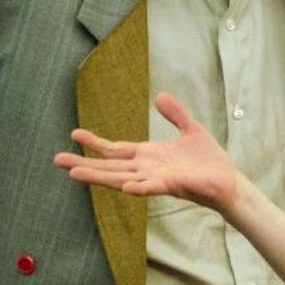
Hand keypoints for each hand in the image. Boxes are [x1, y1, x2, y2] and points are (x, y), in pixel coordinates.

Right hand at [54, 92, 239, 213]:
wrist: (228, 181)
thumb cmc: (208, 160)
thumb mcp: (190, 130)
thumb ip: (175, 114)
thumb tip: (160, 96)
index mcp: (148, 156)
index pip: (116, 149)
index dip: (96, 143)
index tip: (74, 134)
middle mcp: (147, 169)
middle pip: (110, 166)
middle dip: (84, 163)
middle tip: (57, 160)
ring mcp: (157, 179)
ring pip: (122, 178)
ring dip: (100, 177)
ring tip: (75, 173)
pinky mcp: (173, 185)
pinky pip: (152, 187)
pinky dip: (139, 187)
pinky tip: (126, 187)